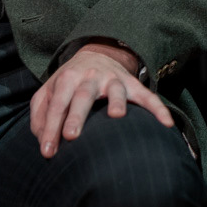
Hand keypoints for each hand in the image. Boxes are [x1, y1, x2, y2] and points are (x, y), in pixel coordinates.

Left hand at [29, 43, 172, 157]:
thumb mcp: (48, 92)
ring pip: (116, 90)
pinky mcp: (132, 84)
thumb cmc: (68, 83)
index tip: (47, 152)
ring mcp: (114, 79)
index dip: (50, 128)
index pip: (57, 105)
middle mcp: (91, 77)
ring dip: (117, 102)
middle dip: (77, 115)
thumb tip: (42, 140)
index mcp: (67, 78)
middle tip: (71, 136)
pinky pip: (147, 96)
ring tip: (117, 116)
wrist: (97, 54)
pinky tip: (166, 124)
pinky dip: (158, 109)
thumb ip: (40, 115)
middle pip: (83, 95)